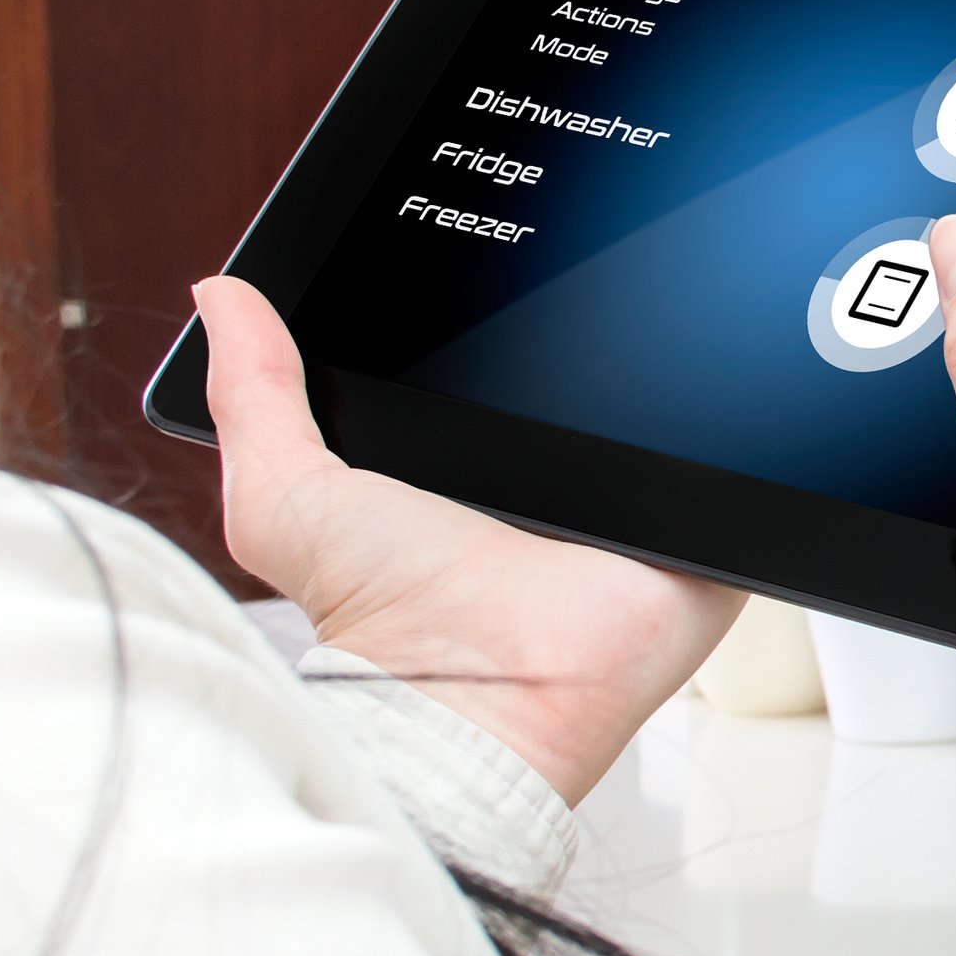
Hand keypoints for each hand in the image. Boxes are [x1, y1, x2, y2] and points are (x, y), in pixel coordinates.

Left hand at [192, 277, 742, 802]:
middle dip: (583, 336)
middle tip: (573, 290)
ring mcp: (631, 519)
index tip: (491, 251)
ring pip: (666, 421)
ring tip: (652, 336)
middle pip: (586, 386)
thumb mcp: (286, 496)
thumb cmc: (379, 626)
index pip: (491, 370)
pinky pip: (733, 476)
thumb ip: (255, 395)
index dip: (494, 317)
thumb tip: (222, 295)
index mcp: (464, 473)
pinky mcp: (701, 545)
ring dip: (665, 387)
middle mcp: (550, 494)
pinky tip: (707, 412)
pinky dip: (729, 446)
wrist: (476, 703)